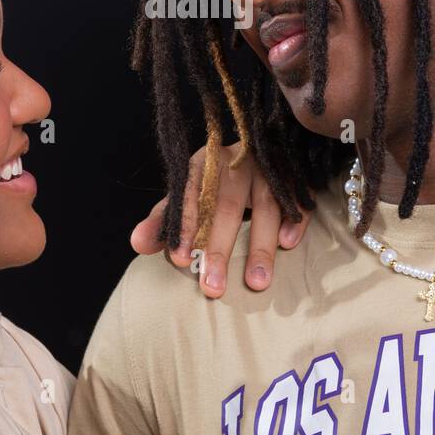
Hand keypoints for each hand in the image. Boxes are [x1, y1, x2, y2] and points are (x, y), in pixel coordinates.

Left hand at [130, 142, 310, 297]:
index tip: (178, 260)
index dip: (184, 226)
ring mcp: (268, 168)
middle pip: (225, 206)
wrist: (262, 146)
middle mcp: (236, 161)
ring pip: (265, 207)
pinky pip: (297, 199)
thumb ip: (166, 219)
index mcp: (205, 163)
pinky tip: (288, 246)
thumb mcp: (189, 194)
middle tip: (212, 288)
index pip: (190, 194)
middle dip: (218, 249)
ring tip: (255, 284)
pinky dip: (294, 221)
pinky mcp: (295, 176)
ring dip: (260, 247)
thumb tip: (137, 244)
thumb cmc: (216, 182)